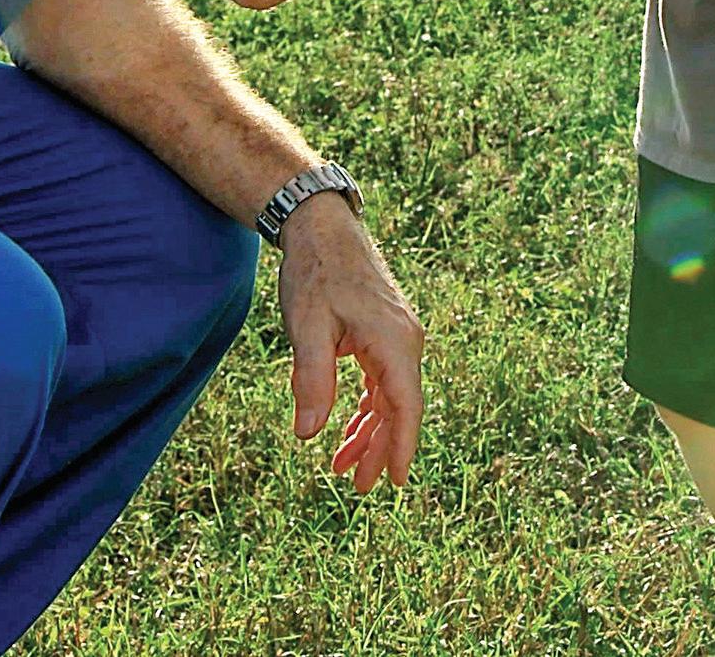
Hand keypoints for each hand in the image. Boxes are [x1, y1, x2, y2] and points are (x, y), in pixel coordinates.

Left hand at [274, 192, 424, 492]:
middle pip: (399, 408)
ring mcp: (397, 338)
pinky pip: (381, 382)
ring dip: (369, 432)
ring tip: (344, 467)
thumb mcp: (308, 328)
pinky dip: (366, 408)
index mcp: (394, 342)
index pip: (406, 406)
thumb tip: (308, 433)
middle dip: (379, 449)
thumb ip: (312, 380)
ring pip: (390, 398)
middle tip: (357, 486)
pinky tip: (348, 430)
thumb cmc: (316, 273)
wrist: (322, 227)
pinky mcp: (384, 334)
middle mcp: (406, 342)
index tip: (393, 483)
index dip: (400, 447)